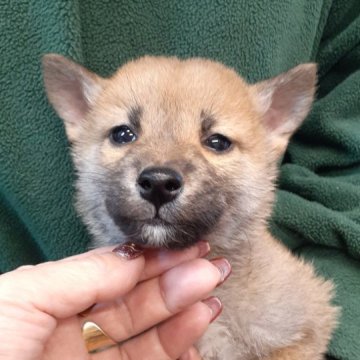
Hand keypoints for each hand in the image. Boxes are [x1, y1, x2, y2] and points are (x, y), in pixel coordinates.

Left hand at [0, 242, 230, 359]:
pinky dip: (176, 350)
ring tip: (212, 297)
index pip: (114, 277)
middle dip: (176, 284)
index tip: (187, 249)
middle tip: (213, 268)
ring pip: (148, 339)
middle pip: (136, 305)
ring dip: (183, 316)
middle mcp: (75, 336)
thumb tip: (135, 253)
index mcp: (53, 306)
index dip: (152, 262)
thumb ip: (85, 273)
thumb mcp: (25, 296)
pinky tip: (196, 336)